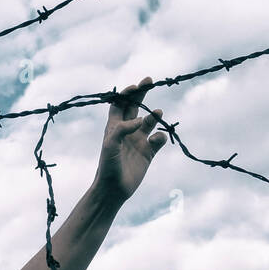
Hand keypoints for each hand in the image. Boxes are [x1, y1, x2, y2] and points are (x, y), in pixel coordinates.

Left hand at [94, 75, 166, 201]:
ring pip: (149, 122)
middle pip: (135, 107)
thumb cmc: (107, 166)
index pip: (119, 104)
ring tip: (158, 112)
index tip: (136, 86)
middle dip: (141, 94)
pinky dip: (161, 136)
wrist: (114, 189)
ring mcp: (138, 141)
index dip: (126, 94)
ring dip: (154, 115)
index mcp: (114, 127)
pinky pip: (158, 140)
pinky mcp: (148, 153)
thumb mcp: (110, 145)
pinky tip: (157, 139)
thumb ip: (123, 129)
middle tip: (150, 80)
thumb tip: (141, 119)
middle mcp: (126, 131)